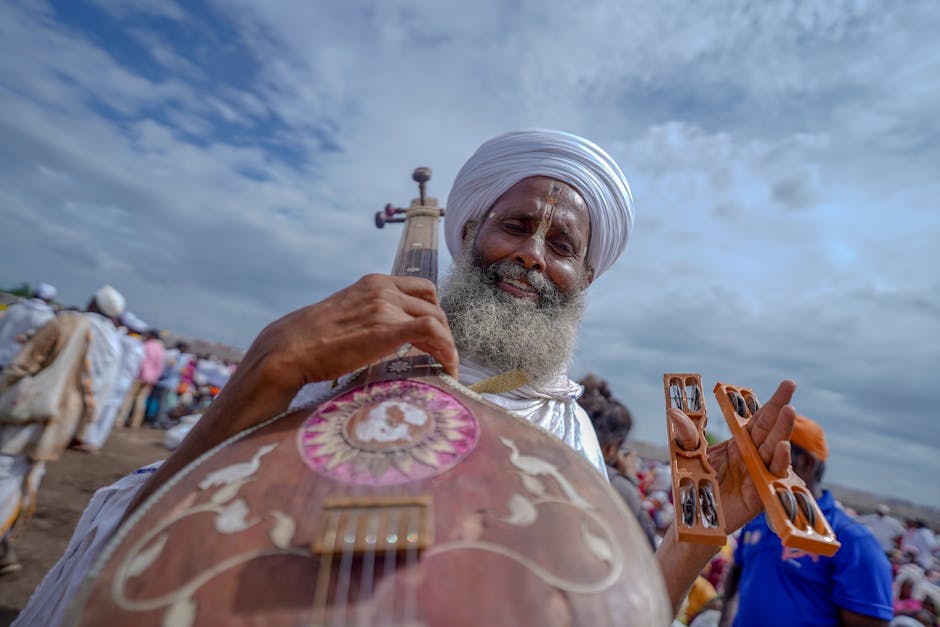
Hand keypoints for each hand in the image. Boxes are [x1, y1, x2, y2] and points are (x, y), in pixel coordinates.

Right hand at [244, 273, 458, 400]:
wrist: (290, 348)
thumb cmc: (312, 339)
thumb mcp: (346, 314)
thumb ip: (368, 315)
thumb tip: (381, 335)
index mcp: (374, 282)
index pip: (423, 289)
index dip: (435, 311)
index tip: (436, 334)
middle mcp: (383, 290)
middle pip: (434, 306)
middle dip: (444, 332)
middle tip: (443, 355)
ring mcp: (386, 308)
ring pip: (437, 320)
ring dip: (448, 344)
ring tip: (448, 366)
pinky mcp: (386, 329)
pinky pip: (432, 332)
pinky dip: (446, 349)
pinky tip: (447, 366)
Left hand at [667, 380, 796, 532]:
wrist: (692, 515)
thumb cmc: (693, 483)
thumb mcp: (687, 453)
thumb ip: (685, 434)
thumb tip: (674, 412)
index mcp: (740, 443)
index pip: (759, 418)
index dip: (772, 402)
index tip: (788, 383)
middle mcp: (753, 456)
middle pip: (769, 429)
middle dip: (780, 409)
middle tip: (790, 386)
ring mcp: (757, 474)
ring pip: (773, 450)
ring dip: (782, 431)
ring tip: (789, 410)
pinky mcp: (757, 495)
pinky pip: (770, 477)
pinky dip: (777, 462)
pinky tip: (781, 447)